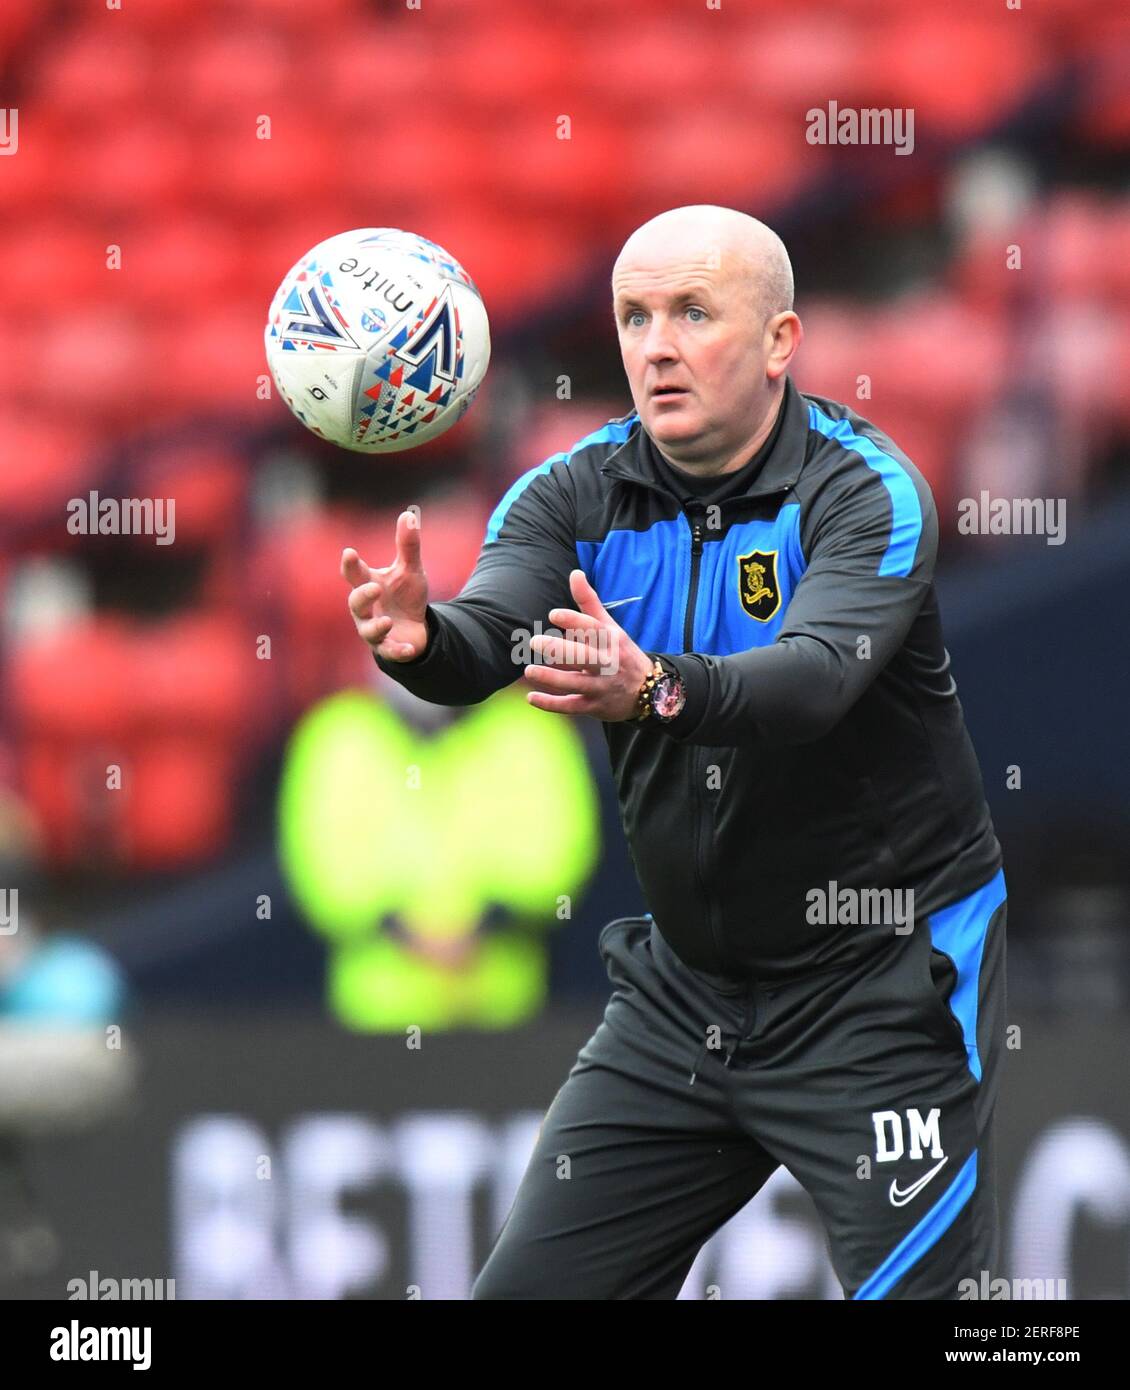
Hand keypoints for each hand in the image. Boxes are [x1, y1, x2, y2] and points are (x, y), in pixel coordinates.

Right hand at [341, 510, 428, 661]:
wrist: (416, 627)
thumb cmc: (405, 596)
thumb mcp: (410, 570)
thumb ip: (408, 546)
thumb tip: (410, 514)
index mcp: (368, 585)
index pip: (354, 574)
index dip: (350, 565)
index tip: (349, 553)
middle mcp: (366, 609)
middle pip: (355, 603)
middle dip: (362, 596)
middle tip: (374, 589)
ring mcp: (375, 630)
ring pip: (367, 631)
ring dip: (376, 627)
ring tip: (387, 621)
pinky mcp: (388, 648)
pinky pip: (389, 652)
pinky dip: (397, 651)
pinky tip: (409, 649)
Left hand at [522, 569, 654, 720]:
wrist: (650, 691)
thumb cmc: (622, 653)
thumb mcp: (611, 627)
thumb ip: (589, 602)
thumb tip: (574, 573)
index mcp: (610, 640)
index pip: (592, 629)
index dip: (573, 621)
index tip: (553, 615)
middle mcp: (607, 663)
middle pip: (583, 656)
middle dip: (559, 650)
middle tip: (534, 642)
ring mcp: (601, 686)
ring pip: (575, 683)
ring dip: (552, 678)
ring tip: (529, 671)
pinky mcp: (595, 706)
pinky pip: (571, 706)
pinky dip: (551, 704)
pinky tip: (531, 698)